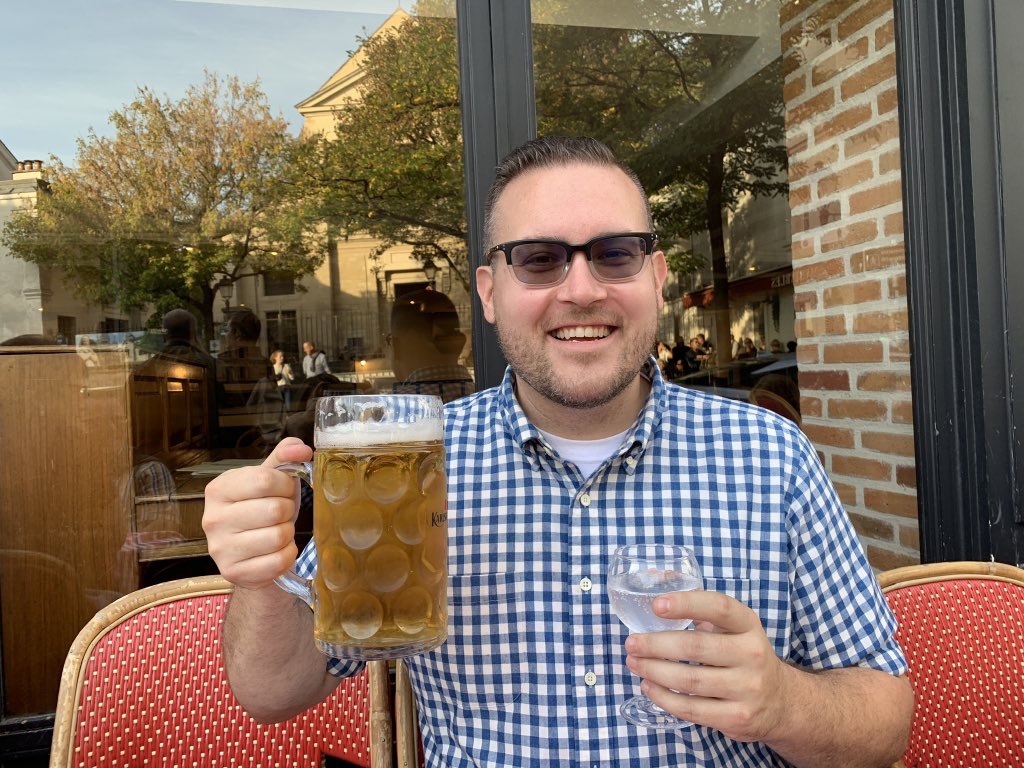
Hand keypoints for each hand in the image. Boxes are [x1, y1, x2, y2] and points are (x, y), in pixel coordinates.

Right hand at [202, 437, 312, 589]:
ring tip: (277, 531)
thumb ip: (285, 457)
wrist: (252, 555)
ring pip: (278, 536)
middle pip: (274, 509)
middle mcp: (212, 518)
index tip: (284, 490)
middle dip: (288, 511)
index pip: (265, 479)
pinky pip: (278, 561)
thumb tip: (302, 448)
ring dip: (287, 533)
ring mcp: (220, 549)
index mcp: (218, 489)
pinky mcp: (233, 572)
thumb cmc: (262, 511)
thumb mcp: (271, 480)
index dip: (285, 485)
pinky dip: (287, 555)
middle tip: (281, 515)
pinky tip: (277, 551)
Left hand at [623, 590, 788, 743]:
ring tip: (634, 663)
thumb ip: (703, 611)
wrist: (780, 701)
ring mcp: (747, 689)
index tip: (656, 605)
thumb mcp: (735, 628)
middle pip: (695, 647)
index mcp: (748, 625)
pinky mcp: (737, 718)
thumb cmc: (744, 656)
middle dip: (655, 644)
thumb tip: (659, 581)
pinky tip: (649, 687)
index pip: (718, 607)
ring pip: (689, 679)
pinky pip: (692, 709)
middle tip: (632, 643)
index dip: (686, 603)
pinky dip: (664, 698)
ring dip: (654, 671)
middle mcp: (752, 654)